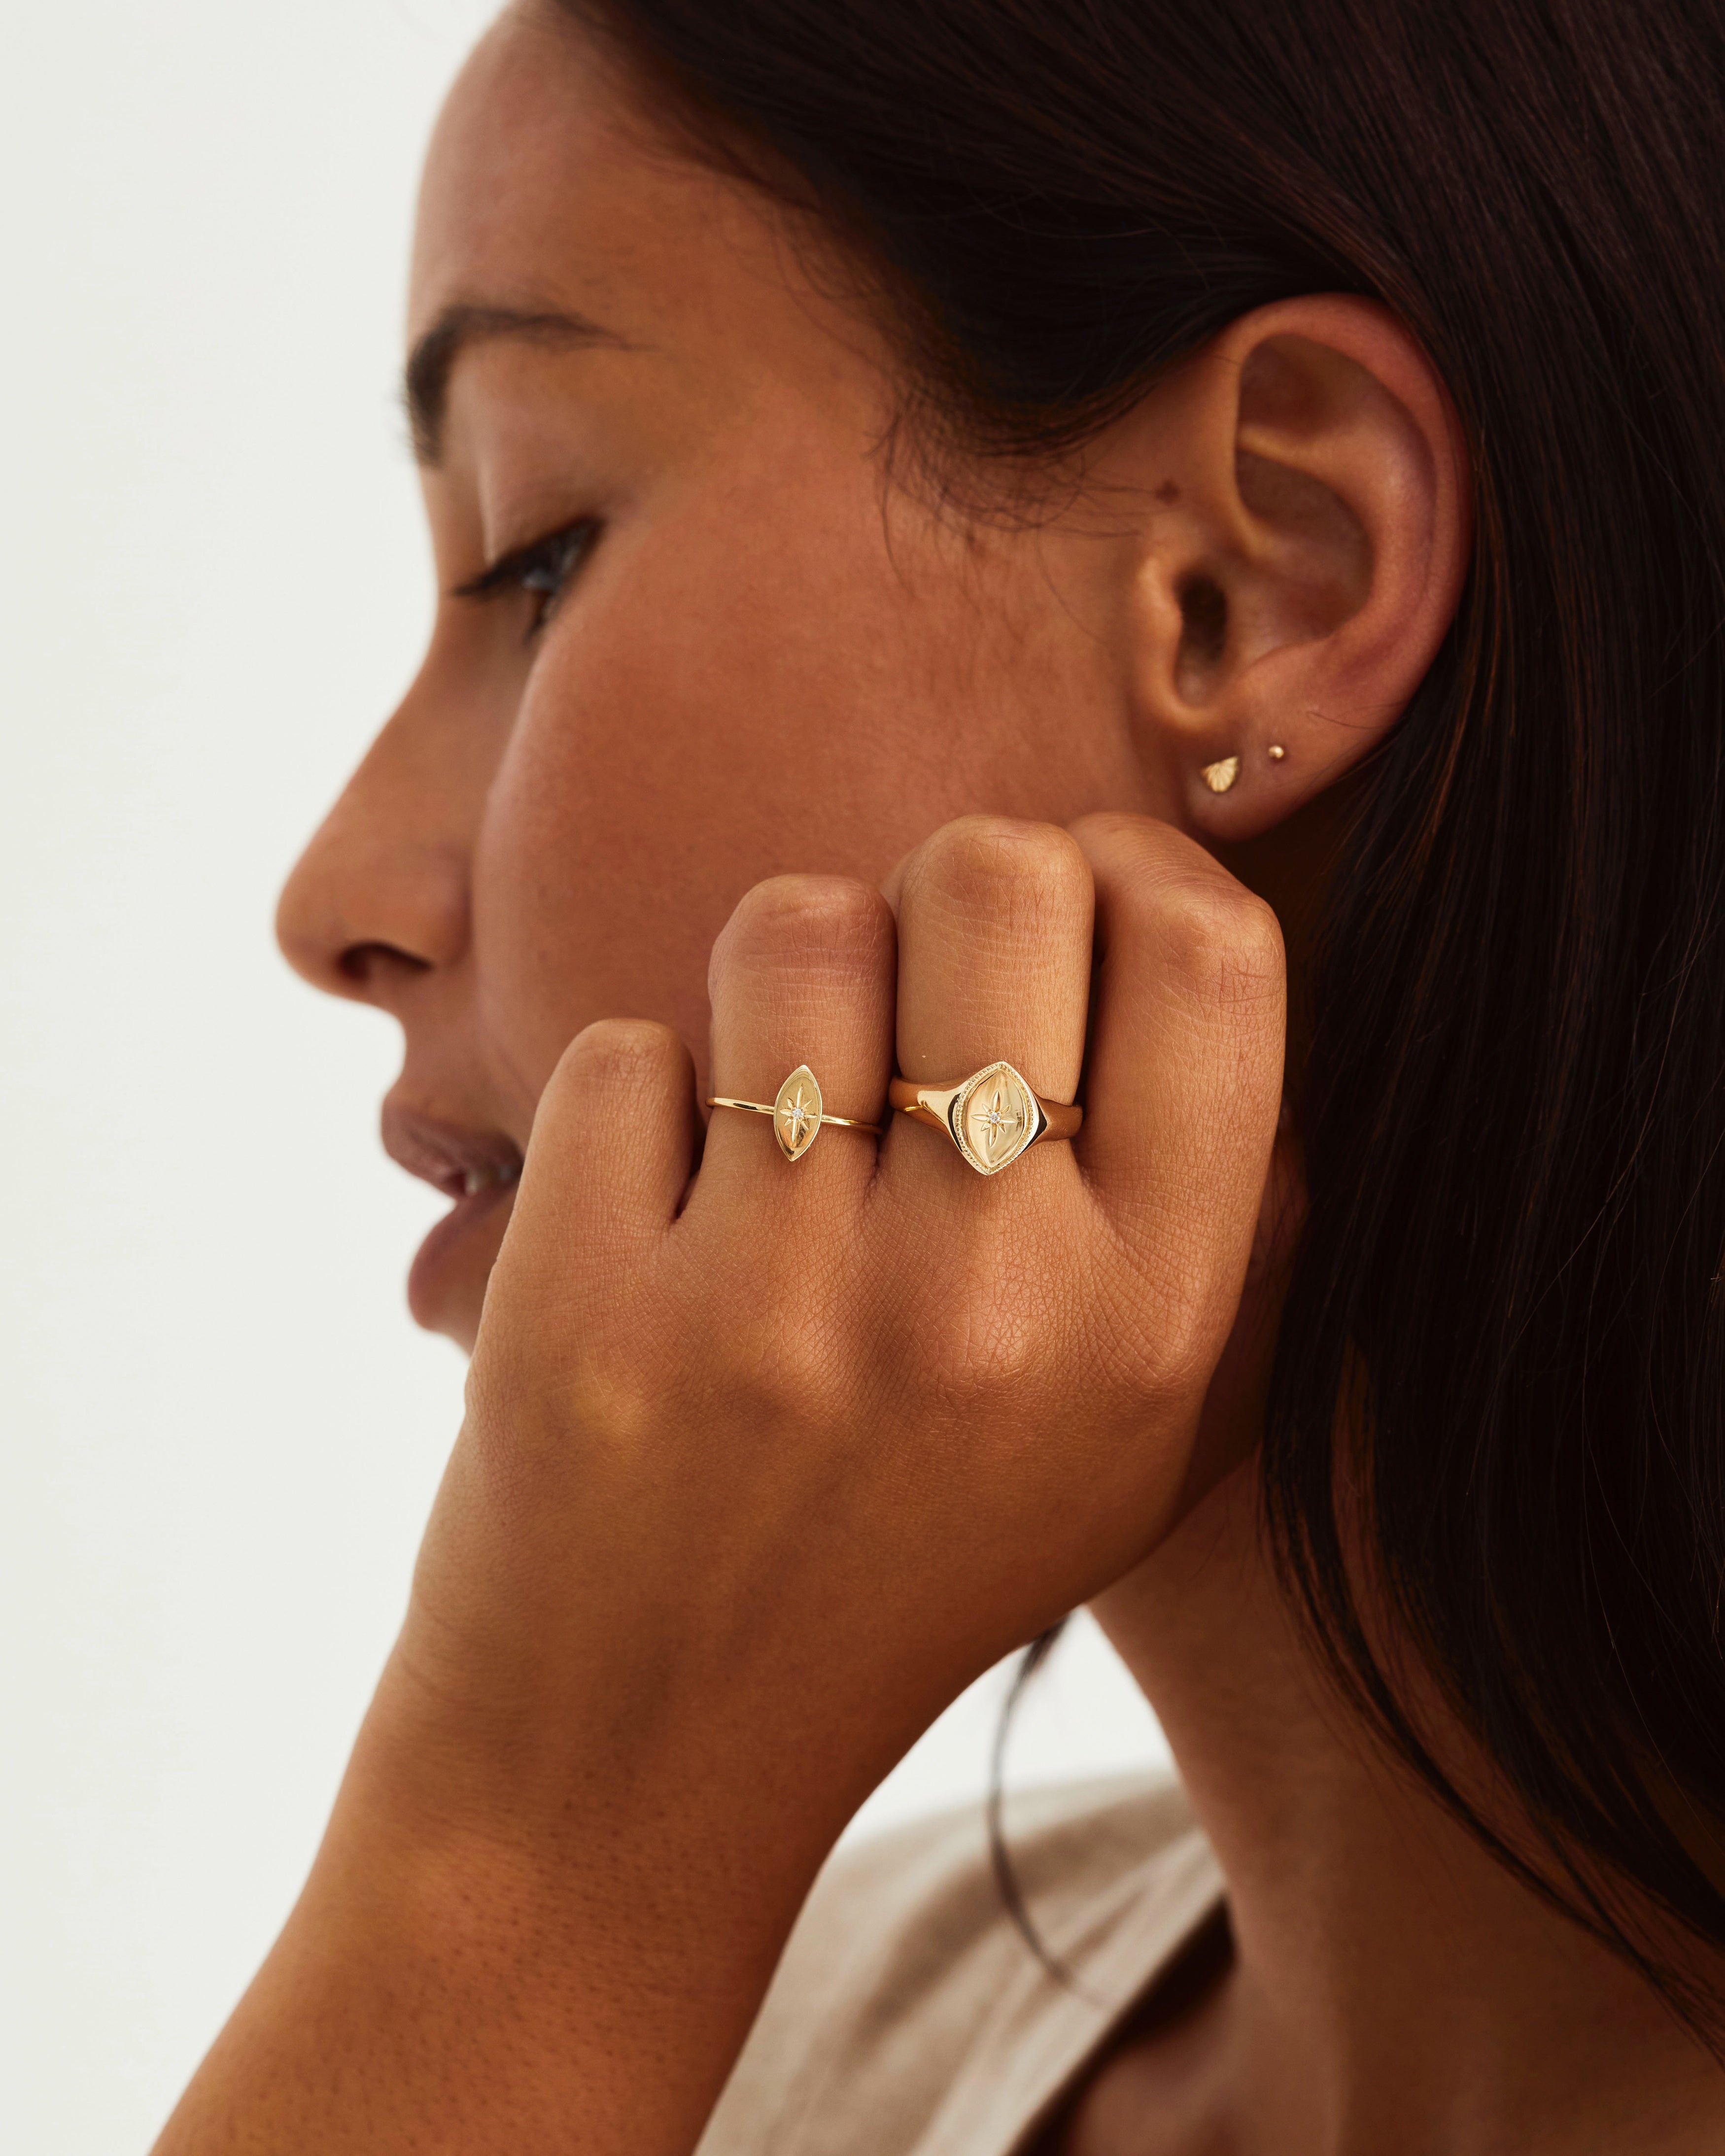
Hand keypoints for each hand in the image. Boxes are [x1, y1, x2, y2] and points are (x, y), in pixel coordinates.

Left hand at [155, 812, 1284, 2155]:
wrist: (641, 1764)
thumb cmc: (901, 1569)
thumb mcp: (1135, 1444)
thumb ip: (1223, 1224)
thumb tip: (1194, 953)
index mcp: (1155, 1327)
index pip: (1209, 952)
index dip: (1132, 872)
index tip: (1068, 911)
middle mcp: (991, 1303)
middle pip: (996, 876)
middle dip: (939, 895)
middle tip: (902, 1001)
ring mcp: (784, 1304)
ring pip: (794, 928)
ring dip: (772, 988)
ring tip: (766, 1110)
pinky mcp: (592, 1307)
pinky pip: (620, 1050)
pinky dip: (629, 1108)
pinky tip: (651, 1224)